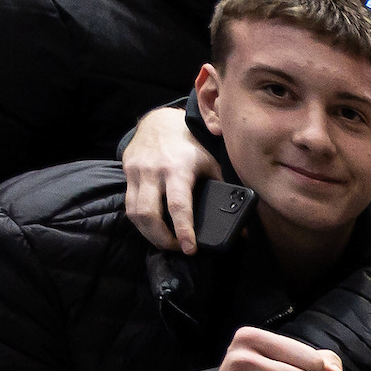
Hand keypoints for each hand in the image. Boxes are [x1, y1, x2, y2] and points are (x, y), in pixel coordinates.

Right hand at [123, 106, 219, 255]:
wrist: (159, 121)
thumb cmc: (191, 146)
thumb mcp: (210, 164)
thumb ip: (225, 194)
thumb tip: (243, 231)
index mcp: (177, 168)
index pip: (178, 205)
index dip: (184, 230)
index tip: (190, 249)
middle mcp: (153, 170)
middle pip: (149, 214)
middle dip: (162, 239)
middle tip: (178, 249)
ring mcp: (136, 172)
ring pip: (135, 214)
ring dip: (150, 235)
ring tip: (166, 243)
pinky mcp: (127, 173)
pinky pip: (129, 205)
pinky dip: (141, 223)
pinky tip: (153, 229)